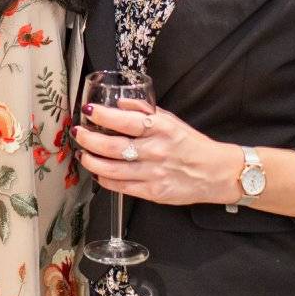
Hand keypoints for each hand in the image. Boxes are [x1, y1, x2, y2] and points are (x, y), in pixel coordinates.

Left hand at [74, 102, 242, 206]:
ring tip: (82, 154)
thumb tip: (120, 103)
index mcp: (161, 129)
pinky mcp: (153, 193)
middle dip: (88, 139)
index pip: (126, 121)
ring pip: (112, 169)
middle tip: (78, 132)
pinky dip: (105, 179)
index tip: (88, 110)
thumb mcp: (171, 120)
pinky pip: (121, 187)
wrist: (216, 173)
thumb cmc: (192, 144)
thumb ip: (145, 111)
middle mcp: (156, 151)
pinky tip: (98, 172)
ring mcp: (153, 173)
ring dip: (91, 161)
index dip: (103, 115)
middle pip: (113, 146)